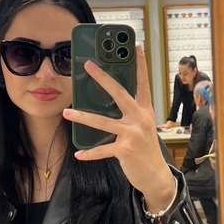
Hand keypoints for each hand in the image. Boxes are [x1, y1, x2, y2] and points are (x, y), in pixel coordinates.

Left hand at [63, 46, 174, 211]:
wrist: (156, 176)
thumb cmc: (146, 149)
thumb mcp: (142, 127)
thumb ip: (129, 113)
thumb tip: (107, 102)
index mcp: (144, 110)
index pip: (142, 83)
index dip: (140, 64)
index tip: (136, 47)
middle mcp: (140, 118)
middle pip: (119, 93)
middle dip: (102, 78)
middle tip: (88, 65)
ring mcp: (133, 134)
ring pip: (103, 122)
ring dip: (83, 117)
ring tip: (67, 113)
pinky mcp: (126, 150)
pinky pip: (103, 149)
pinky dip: (90, 153)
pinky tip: (78, 154)